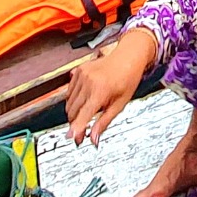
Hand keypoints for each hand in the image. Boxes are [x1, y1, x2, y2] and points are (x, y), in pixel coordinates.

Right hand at [63, 26, 157, 147]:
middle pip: (73, 111)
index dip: (76, 129)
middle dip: (75, 123)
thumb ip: (104, 122)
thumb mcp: (119, 105)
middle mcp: (88, 82)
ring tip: (87, 112)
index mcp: (100, 91)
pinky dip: (73, 100)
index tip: (71, 138)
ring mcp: (81, 75)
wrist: (127, 57)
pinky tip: (85, 100)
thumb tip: (93, 139)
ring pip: (68, 102)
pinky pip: (69, 91)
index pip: (83, 115)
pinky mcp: (78, 70)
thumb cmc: (127, 80)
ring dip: (74, 112)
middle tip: (82, 132)